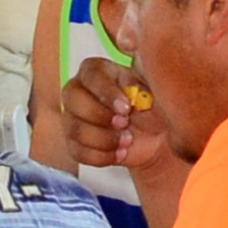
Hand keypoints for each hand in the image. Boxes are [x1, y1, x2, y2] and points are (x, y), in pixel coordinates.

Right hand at [38, 55, 163, 175]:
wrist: (155, 135)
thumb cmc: (152, 104)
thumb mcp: (154, 89)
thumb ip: (145, 83)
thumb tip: (135, 87)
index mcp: (97, 70)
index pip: (91, 75)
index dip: (106, 92)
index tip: (127, 108)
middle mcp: (78, 90)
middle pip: (72, 98)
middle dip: (100, 116)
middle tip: (125, 124)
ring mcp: (72, 117)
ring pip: (74, 128)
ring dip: (103, 139)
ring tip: (128, 140)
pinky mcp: (74, 142)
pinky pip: (77, 151)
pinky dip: (101, 156)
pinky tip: (120, 153)